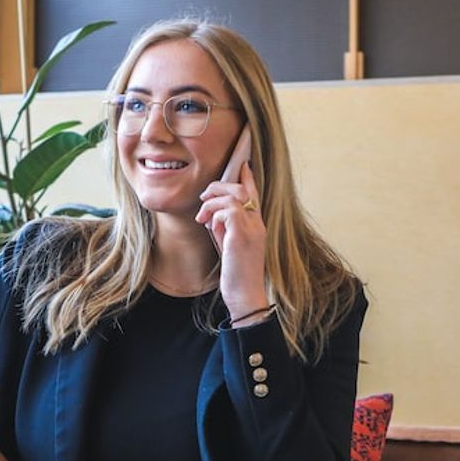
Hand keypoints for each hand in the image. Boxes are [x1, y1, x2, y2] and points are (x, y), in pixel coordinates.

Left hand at [195, 163, 269, 319]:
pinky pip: (228, 211)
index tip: (242, 165)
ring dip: (212, 202)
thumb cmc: (236, 274)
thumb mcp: (230, 246)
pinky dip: (215, 215)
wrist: (245, 295)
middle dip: (219, 187)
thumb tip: (212, 216)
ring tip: (201, 216)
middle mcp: (258, 224)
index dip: (247, 177)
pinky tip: (209, 226)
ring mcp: (252, 229)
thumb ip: (225, 228)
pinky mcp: (242, 236)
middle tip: (203, 198)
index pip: (254, 193)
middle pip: (242, 189)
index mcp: (257, 225)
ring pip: (233, 196)